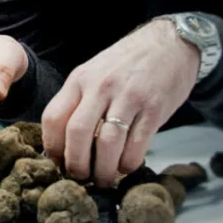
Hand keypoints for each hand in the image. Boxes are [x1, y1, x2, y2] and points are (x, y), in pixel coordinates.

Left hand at [42, 19, 198, 186]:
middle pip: (77, 133)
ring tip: (104, 180)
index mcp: (79, 80)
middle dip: (76, 164)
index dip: (52, 147)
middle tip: (81, 178)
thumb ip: (78, 100)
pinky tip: (126, 167)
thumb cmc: (127, 63)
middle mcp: (100, 87)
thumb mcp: (93, 73)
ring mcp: (128, 97)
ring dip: (103, 169)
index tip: (57, 163)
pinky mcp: (154, 108)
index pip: (53, 117)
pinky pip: (137, 144)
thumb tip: (63, 141)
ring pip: (107, 143)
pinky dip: (128, 163)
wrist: (170, 43)